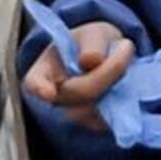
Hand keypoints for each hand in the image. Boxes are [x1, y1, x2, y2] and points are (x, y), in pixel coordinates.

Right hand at [23, 18, 133, 132]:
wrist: (109, 61)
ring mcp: (74, 115)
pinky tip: (126, 82)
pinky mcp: (96, 125)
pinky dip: (125, 99)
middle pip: (79, 92)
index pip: (35, 84)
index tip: (49, 93)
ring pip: (99, 108)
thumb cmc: (92, 45)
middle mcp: (55, 99)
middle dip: (107, 71)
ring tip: (124, 59)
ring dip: (118, 83)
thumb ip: (92, 43)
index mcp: (42, 73)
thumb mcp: (92, 34)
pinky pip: (112, 117)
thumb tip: (92, 61)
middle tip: (126, 47)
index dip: (41, 89)